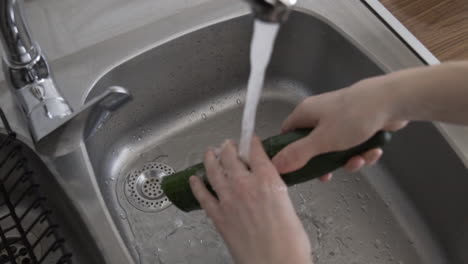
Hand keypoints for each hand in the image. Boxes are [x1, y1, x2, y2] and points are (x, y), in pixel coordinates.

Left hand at [189, 137, 311, 263]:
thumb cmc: (290, 243)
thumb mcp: (289, 206)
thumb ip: (275, 192)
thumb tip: (268, 190)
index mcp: (268, 180)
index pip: (256, 152)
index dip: (252, 142)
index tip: (250, 140)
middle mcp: (245, 185)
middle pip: (231, 157)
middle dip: (228, 147)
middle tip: (227, 144)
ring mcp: (229, 200)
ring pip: (213, 171)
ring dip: (210, 159)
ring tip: (209, 152)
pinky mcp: (218, 216)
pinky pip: (203, 196)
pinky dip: (197, 186)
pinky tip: (194, 179)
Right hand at [272, 76, 407, 176]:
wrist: (392, 101)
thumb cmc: (353, 117)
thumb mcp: (322, 140)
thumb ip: (298, 154)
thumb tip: (276, 165)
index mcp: (305, 113)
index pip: (286, 134)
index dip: (288, 153)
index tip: (294, 170)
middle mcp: (320, 114)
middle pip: (312, 146)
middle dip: (324, 163)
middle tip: (328, 175)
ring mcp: (340, 118)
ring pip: (335, 149)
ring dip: (347, 160)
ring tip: (359, 160)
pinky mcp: (358, 123)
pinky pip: (352, 145)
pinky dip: (361, 152)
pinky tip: (372, 151)